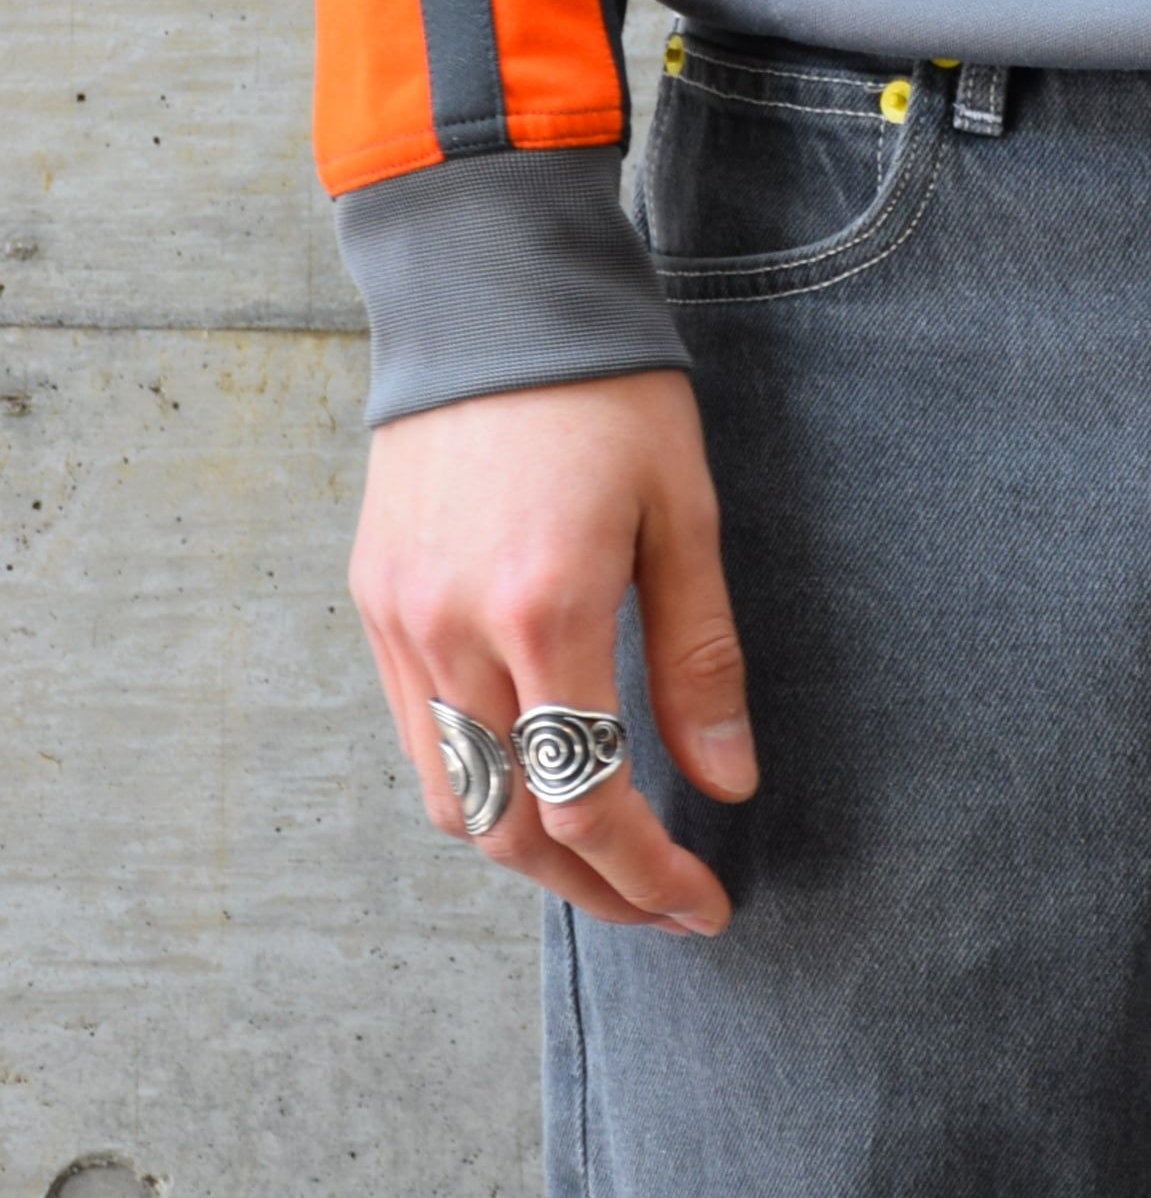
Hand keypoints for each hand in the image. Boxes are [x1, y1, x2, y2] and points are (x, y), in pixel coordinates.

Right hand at [351, 371, 753, 932]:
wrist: (490, 293)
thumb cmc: (609, 391)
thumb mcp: (684, 512)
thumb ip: (700, 658)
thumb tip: (729, 783)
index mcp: (546, 609)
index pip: (588, 801)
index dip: (648, 874)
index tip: (705, 903)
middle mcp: (455, 631)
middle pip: (509, 828)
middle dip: (591, 888)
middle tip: (663, 904)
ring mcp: (401, 620)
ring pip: (450, 798)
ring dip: (527, 848)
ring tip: (607, 855)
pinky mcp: (374, 599)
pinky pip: (418, 734)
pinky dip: (477, 782)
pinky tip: (539, 769)